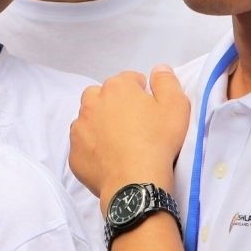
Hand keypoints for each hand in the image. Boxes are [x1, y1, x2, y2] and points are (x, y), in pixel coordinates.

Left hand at [68, 67, 188, 202]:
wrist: (135, 182)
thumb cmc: (158, 142)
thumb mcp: (176, 106)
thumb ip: (166, 82)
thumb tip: (159, 69)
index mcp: (117, 88)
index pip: (128, 79)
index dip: (141, 91)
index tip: (149, 108)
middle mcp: (92, 104)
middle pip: (101, 95)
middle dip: (113, 103)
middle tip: (131, 123)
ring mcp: (79, 129)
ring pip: (87, 119)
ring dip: (99, 124)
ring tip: (119, 141)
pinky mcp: (74, 153)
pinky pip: (82, 145)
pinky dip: (92, 148)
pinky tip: (109, 158)